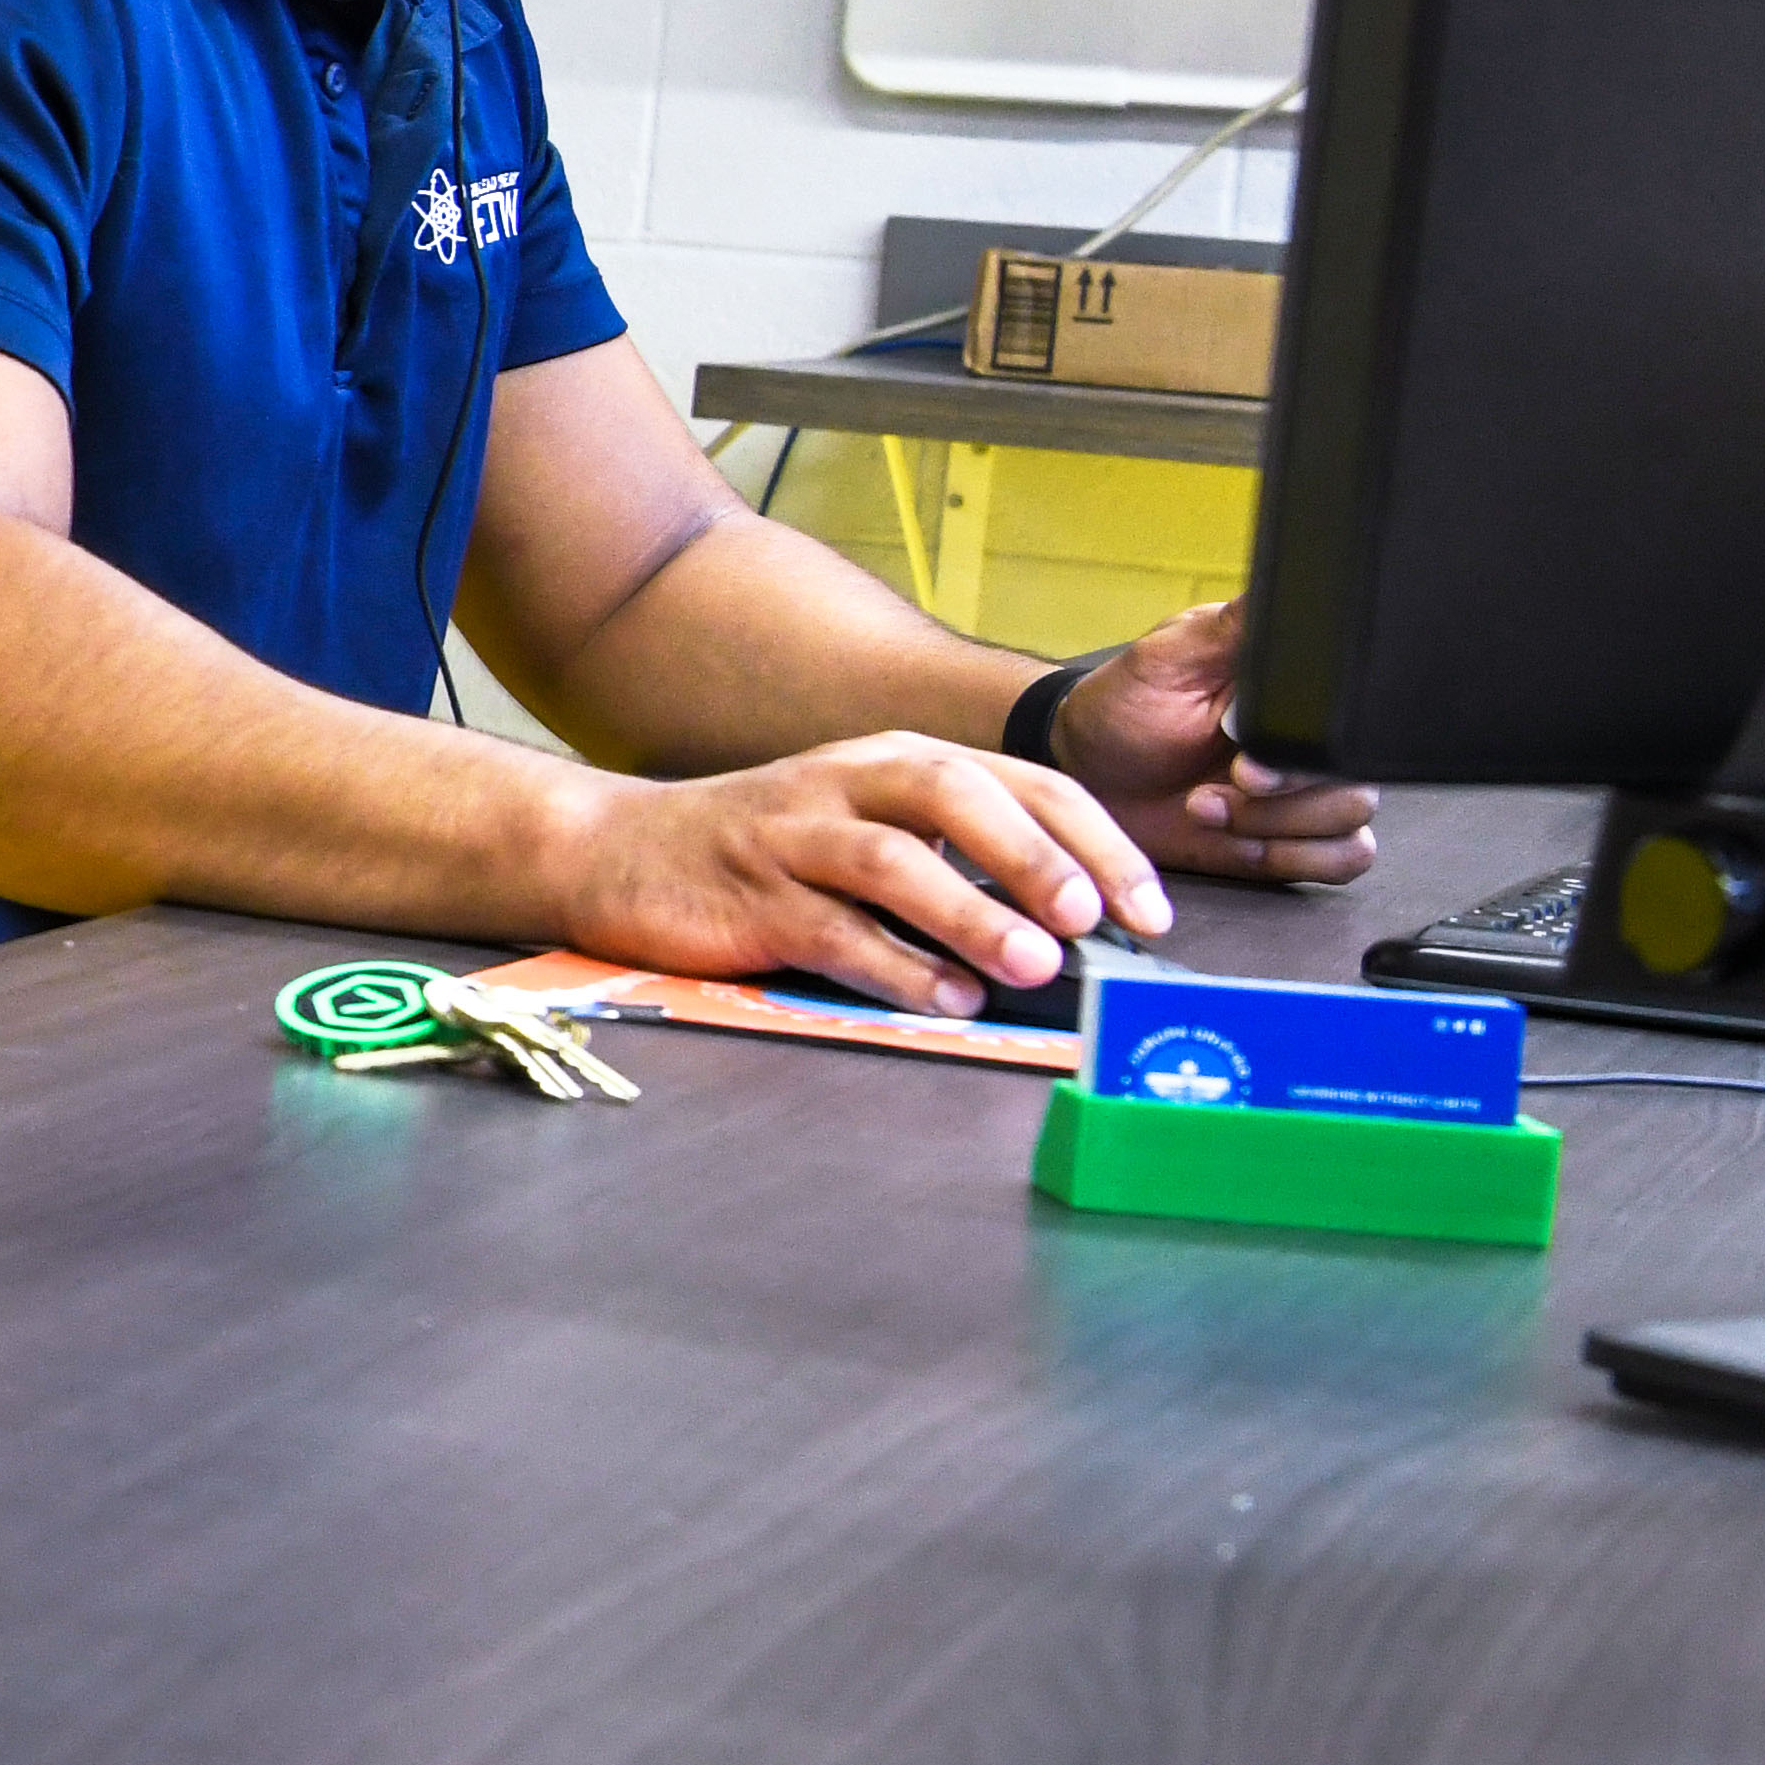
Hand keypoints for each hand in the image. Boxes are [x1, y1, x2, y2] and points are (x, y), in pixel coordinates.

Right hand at [543, 733, 1169, 1012]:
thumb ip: (955, 857)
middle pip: (956, 796)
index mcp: (894, 761)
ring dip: (971, 913)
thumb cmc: (761, 849)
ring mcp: (792, 840)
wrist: (616, 851)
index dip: (1095, 842)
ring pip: (893, 862)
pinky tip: (947, 1002)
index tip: (1149, 908)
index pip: (1019, 783)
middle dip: (1034, 856)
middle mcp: (847, 785)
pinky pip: (830, 932)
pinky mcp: (748, 901)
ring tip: (1034, 966)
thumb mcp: (865, 823)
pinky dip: (896, 968)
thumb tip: (1070, 925)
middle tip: (1092, 917)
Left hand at [1039, 598, 1383, 884]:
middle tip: (1219, 785)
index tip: (1247, 760)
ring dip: (1276, 829)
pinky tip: (1235, 837)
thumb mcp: (1167, 656)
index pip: (1353, 715)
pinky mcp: (1294, 835)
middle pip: (1359, 779)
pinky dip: (1290, 857)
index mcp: (1297, 689)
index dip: (1306, 751)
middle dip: (1282, 798)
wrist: (1090, 775)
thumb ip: (1232, 628)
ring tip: (1208, 807)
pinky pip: (1341, 859)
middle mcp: (1312, 737)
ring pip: (1353, 823)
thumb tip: (1296, 579)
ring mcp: (1307, 790)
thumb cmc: (1123, 707)